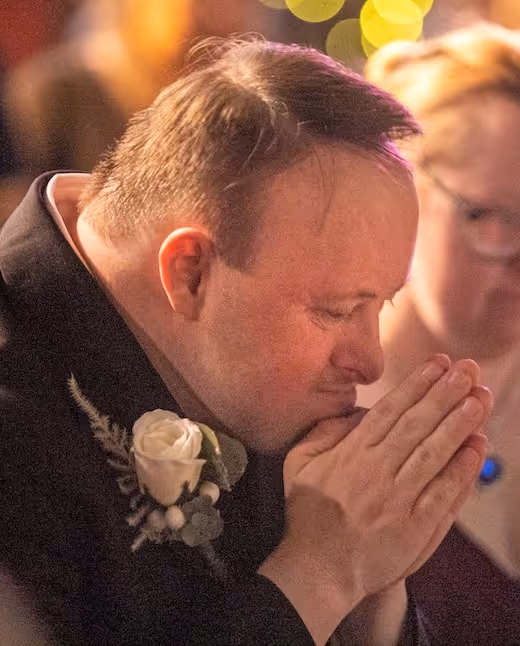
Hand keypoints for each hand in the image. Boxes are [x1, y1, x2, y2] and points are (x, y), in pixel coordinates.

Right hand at [260, 355, 491, 643]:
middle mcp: (376, 471)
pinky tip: (477, 446)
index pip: (390, 410)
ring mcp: (398, 500)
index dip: (417, 384)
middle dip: (445, 394)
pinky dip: (462, 469)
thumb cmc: (308, 511)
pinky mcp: (415, 528)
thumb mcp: (298, 461)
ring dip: (460, 423)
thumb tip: (359, 411)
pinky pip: (443, 494)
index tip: (438, 363)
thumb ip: (325, 431)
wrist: (318, 568)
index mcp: (351, 453)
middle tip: (469, 370)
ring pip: (434, 453)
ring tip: (480, 398)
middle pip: (417, 425)